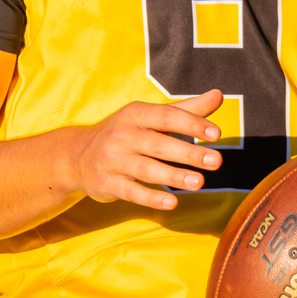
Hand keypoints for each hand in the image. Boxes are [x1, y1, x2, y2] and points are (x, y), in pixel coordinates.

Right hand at [69, 90, 224, 209]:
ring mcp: (113, 160)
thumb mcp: (151, 118)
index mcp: (136, 114)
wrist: (77, 155)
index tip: (216, 134)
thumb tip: (219, 95)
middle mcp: (123, 134)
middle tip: (217, 161)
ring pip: (147, 169)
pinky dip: (151, 198)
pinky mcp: (107, 183)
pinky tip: (172, 203)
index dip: (191, 124)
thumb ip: (186, 109)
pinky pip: (132, 192)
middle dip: (189, 153)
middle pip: (159, 144)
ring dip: (174, 176)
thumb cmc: (126, 134)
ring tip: (200, 183)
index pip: (167, 116)